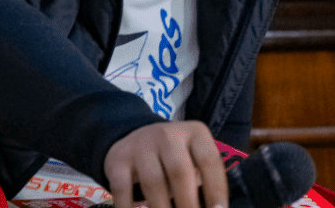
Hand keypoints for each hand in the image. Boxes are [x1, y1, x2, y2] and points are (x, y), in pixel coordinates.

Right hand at [104, 121, 227, 207]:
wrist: (136, 137)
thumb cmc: (175, 157)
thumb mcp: (194, 158)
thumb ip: (204, 180)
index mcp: (194, 133)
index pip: (209, 160)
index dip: (216, 189)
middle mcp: (168, 134)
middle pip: (180, 172)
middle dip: (188, 204)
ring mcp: (141, 145)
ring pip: (153, 182)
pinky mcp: (118, 159)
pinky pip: (123, 188)